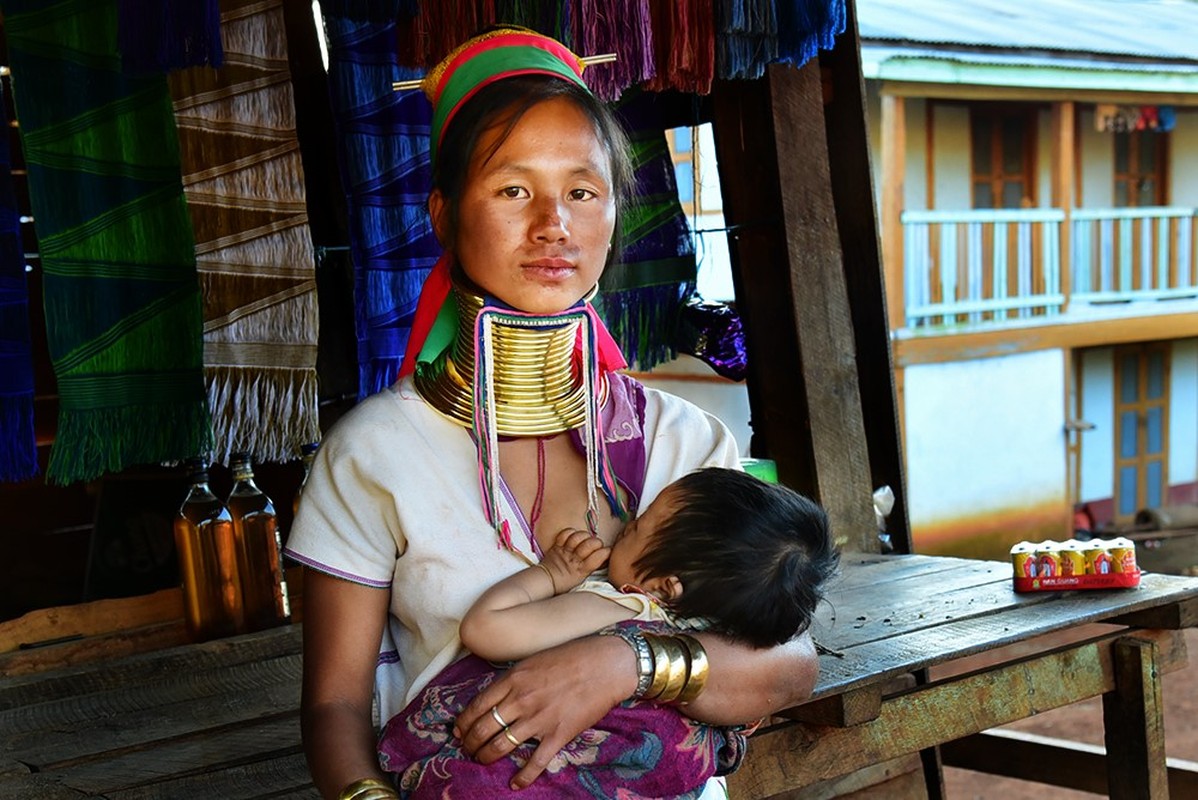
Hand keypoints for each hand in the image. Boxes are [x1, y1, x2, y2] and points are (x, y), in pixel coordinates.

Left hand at [453, 634, 634, 789]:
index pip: (477, 706)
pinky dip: (523, 777)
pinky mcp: (558, 734)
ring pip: (501, 745)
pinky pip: (535, 762)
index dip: (463, 723)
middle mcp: (521, 700)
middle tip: (467, 749)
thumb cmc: (571, 656)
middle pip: (484, 728)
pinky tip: (515, 783)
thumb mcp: (533, 660)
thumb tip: (496, 695)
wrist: (606, 664)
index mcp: (513, 679)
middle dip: (470, 743)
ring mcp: (539, 718)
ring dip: (487, 757)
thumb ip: (514, 679)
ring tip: (482, 760)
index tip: (458, 731)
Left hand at [539, 528, 609, 593]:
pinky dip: (570, 532)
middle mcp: (574, 559)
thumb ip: (592, 566)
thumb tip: (604, 556)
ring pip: (578, 537)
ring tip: (585, 539)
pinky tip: (573, 536)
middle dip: (597, 542)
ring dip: (584, 535)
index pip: (599, 557)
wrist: (547, 580)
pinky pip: (565, 533)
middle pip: (590, 544)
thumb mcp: (582, 578)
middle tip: (596, 545)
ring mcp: (565, 551)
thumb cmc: (566, 581)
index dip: (606, 552)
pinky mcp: (557, 545)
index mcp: (582, 570)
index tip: (606, 552)